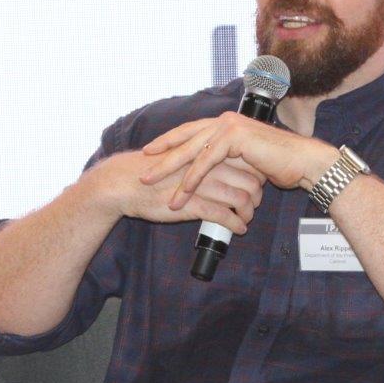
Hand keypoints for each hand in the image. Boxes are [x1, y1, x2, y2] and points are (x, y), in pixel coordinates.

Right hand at [89, 149, 264, 235]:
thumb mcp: (183, 158)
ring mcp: (202, 185)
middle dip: (257, 196)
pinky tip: (238, 230)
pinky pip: (223, 216)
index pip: (247, 162)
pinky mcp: (192, 204)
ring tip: (247, 219)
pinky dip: (235, 224)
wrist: (126, 182)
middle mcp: (209, 167)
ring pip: (240, 199)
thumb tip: (222, 166)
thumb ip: (204, 161)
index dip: (257, 176)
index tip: (257, 186)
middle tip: (255, 205)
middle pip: (250, 181)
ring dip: (249, 213)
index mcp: (208, 153)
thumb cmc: (153, 172)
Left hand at [139, 112, 335, 209]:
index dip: (168, 142)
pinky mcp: (234, 138)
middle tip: (141, 169)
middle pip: (184, 138)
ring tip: (152, 183)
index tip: (150, 153)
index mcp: (225, 123)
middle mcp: (224, 121)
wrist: (302, 162)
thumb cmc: (278, 164)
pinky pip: (206, 161)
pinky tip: (181, 191)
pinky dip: (192, 178)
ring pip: (191, 150)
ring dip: (169, 169)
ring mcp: (229, 127)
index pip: (190, 132)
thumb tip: (210, 173)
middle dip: (161, 155)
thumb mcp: (245, 162)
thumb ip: (226, 161)